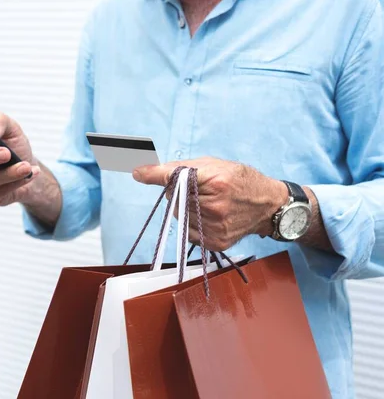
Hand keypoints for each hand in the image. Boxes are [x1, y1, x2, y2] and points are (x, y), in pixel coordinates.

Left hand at [133, 157, 287, 250]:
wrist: (268, 206)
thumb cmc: (240, 180)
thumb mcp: (214, 165)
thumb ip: (180, 167)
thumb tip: (142, 172)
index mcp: (216, 182)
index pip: (177, 178)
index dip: (156, 175)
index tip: (139, 172)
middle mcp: (215, 206)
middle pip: (174, 199)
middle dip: (179, 192)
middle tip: (199, 189)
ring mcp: (215, 227)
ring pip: (179, 216)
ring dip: (185, 209)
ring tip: (207, 203)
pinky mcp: (215, 242)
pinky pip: (188, 231)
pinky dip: (192, 223)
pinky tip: (209, 216)